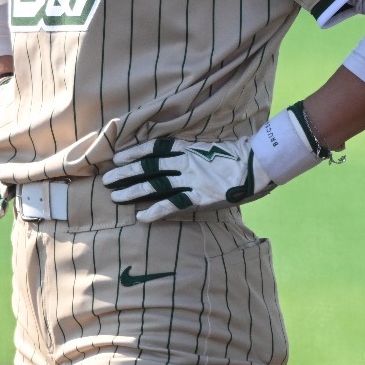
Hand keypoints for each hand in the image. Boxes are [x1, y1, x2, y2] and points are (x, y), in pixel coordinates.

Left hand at [103, 136, 267, 222]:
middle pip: (148, 166)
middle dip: (126, 173)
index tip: (116, 157)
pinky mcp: (199, 196)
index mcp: (188, 148)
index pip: (154, 148)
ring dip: (133, 191)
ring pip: (155, 184)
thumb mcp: (210, 149)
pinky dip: (155, 210)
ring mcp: (192, 179)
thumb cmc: (237, 156)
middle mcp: (186, 162)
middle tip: (107, 179)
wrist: (257, 163)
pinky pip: (172, 204)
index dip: (134, 153)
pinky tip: (140, 216)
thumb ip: (193, 155)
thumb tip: (180, 159)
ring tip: (114, 196)